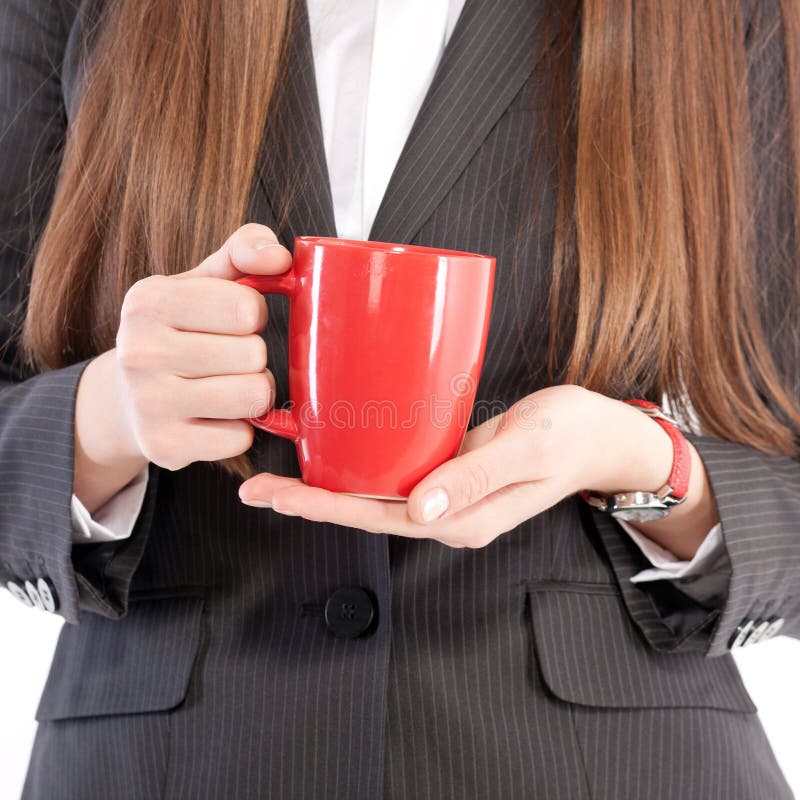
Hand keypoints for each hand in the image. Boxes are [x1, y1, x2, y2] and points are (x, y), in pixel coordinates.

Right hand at [73, 223, 290, 511]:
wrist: (126, 398)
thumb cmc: (181, 331)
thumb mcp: (204, 281)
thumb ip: (244, 251)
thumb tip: (279, 257)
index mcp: (149, 300)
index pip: (248, 308)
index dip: (252, 316)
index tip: (230, 323)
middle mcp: (140, 351)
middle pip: (254, 355)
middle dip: (253, 358)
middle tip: (227, 360)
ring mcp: (149, 403)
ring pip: (253, 397)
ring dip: (253, 393)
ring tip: (227, 386)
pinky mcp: (164, 446)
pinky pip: (241, 439)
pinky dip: (238, 431)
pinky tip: (214, 419)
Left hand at [238, 384, 680, 548]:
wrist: (603, 434)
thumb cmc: (573, 437)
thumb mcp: (529, 452)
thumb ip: (475, 478)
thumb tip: (417, 510)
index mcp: (460, 519)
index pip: (376, 518)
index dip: (323, 508)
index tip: (276, 496)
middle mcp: (445, 513)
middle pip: (363, 510)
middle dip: (309, 499)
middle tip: (255, 485)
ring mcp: (445, 493)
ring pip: (374, 493)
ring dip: (327, 484)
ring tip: (278, 474)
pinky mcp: (448, 468)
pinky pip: (394, 472)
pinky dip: (358, 465)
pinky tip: (334, 450)